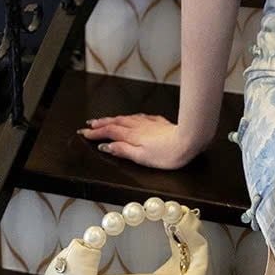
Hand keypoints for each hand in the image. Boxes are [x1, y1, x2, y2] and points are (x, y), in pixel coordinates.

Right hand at [77, 113, 200, 169]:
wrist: (190, 141)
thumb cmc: (168, 154)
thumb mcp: (142, 157)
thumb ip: (123, 150)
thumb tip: (107, 146)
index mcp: (132, 136)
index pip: (109, 132)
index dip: (96, 132)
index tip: (85, 133)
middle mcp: (139, 126)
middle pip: (116, 122)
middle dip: (101, 123)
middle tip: (90, 124)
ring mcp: (149, 123)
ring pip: (126, 118)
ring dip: (113, 119)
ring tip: (105, 120)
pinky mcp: (159, 122)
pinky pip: (139, 116)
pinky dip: (130, 117)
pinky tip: (132, 117)